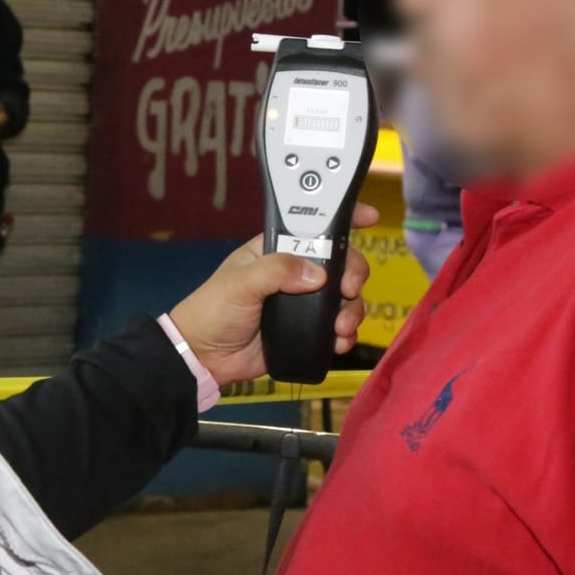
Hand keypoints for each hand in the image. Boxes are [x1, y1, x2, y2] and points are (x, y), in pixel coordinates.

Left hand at [167, 204, 378, 385]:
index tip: (369, 217)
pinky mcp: (309, 331)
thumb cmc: (212, 310)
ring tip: (341, 327)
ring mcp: (305, 303)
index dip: (343, 218)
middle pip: (341, 263)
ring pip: (346, 298)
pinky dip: (346, 335)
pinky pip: (339, 328)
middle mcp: (296, 273)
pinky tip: (338, 343)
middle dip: (354, 273)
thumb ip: (276, 271)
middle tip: (349, 289)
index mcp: (277, 251)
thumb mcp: (240, 283)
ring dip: (352, 310)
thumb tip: (318, 274)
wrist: (205, 358)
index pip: (314, 226)